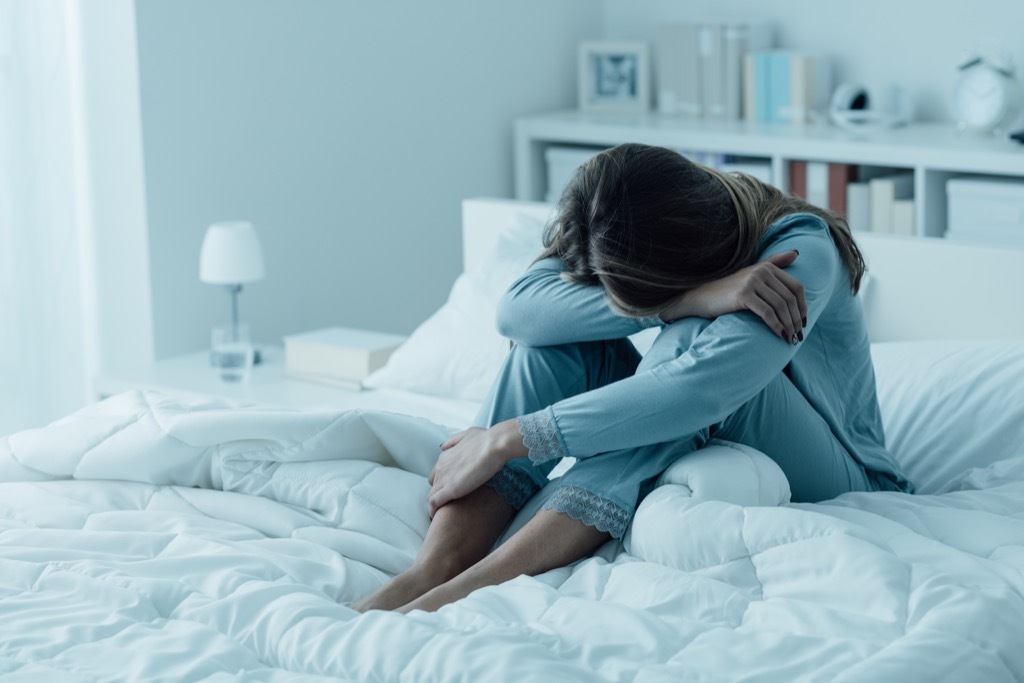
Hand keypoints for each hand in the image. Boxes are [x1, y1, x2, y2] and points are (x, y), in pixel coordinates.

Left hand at [427, 420, 525, 516]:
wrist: (494, 445)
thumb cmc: (485, 439)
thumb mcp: (467, 435)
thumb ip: (454, 441)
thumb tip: (443, 446)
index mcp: (445, 456)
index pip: (437, 473)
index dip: (443, 482)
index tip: (451, 489)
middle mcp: (440, 467)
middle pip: (433, 485)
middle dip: (440, 493)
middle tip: (450, 502)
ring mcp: (443, 479)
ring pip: (431, 496)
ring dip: (436, 504)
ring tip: (443, 514)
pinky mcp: (448, 490)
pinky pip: (433, 504)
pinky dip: (433, 511)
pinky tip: (436, 517)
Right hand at [659, 251, 806, 343]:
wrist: (701, 297)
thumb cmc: (728, 290)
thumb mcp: (752, 273)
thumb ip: (774, 262)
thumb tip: (796, 253)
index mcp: (767, 267)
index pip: (796, 287)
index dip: (803, 306)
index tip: (803, 322)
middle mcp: (762, 271)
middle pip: (789, 299)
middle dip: (796, 320)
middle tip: (798, 336)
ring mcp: (752, 282)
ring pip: (780, 306)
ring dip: (788, 325)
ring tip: (790, 338)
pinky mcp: (743, 295)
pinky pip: (767, 313)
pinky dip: (776, 326)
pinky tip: (779, 335)